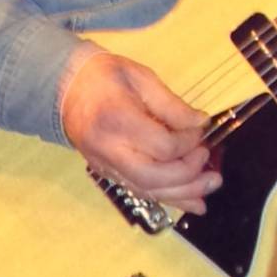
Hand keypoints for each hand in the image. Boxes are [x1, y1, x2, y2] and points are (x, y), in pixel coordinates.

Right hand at [61, 48, 221, 214]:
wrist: (66, 88)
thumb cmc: (105, 76)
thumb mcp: (141, 78)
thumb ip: (172, 104)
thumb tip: (202, 124)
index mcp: (118, 120)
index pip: (162, 146)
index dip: (189, 142)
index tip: (202, 131)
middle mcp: (109, 150)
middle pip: (153, 176)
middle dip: (188, 175)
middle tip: (209, 162)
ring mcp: (106, 166)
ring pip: (148, 190)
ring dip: (184, 194)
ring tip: (210, 186)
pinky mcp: (108, 174)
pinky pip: (140, 192)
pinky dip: (168, 198)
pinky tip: (192, 200)